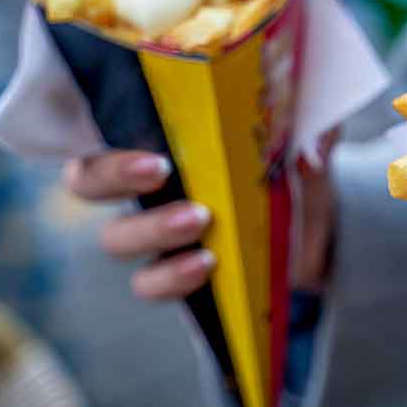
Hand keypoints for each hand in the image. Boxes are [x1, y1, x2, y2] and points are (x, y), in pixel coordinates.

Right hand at [64, 135, 336, 300]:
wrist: (318, 236)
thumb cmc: (296, 172)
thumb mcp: (306, 145)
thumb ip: (310, 135)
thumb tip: (312, 146)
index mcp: (166, 137)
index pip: (107, 123)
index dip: (101, 130)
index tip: (152, 146)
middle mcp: (147, 184)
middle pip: (88, 180)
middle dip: (113, 173)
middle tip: (160, 172)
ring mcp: (155, 233)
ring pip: (116, 237)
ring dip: (150, 228)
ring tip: (199, 221)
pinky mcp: (172, 275)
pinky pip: (149, 283)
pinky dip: (171, 277)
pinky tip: (206, 265)